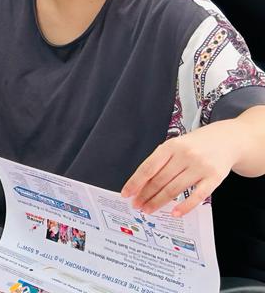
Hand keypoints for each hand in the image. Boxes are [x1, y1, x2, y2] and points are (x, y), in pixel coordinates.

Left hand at [121, 121, 241, 216]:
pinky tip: (174, 213)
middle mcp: (185, 155)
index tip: (126, 194)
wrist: (227, 139)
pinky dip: (185, 206)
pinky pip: (197, 196)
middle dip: (145, 195)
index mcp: (170, 146)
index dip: (135, 182)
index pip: (148, 167)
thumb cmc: (195, 145)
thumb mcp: (175, 146)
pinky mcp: (215, 178)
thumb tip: (141, 184)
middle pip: (159, 180)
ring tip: (149, 209)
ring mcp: (200, 167)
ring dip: (159, 202)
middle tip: (137, 205)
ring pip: (174, 189)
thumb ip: (160, 162)